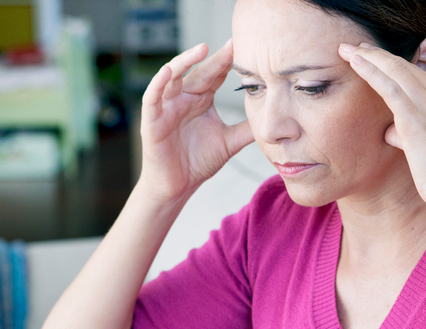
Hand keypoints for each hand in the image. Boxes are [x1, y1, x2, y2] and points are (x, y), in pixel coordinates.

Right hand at [139, 39, 254, 202]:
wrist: (177, 187)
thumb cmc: (198, 162)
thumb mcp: (229, 142)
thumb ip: (247, 129)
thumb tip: (273, 119)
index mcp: (201, 100)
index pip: (216, 75)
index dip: (229, 63)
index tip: (246, 49)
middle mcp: (184, 98)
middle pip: (199, 72)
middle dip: (216, 58)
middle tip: (233, 45)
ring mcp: (166, 107)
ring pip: (173, 76)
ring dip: (186, 61)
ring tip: (202, 49)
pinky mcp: (152, 120)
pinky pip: (152, 97)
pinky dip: (159, 83)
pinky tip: (168, 71)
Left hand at [338, 40, 425, 207]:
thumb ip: (410, 135)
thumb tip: (391, 131)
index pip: (417, 74)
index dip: (392, 63)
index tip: (374, 57)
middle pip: (405, 66)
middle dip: (378, 54)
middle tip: (355, 46)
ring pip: (395, 70)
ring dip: (369, 56)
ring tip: (347, 49)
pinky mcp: (416, 118)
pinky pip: (388, 86)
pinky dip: (370, 70)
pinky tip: (354, 62)